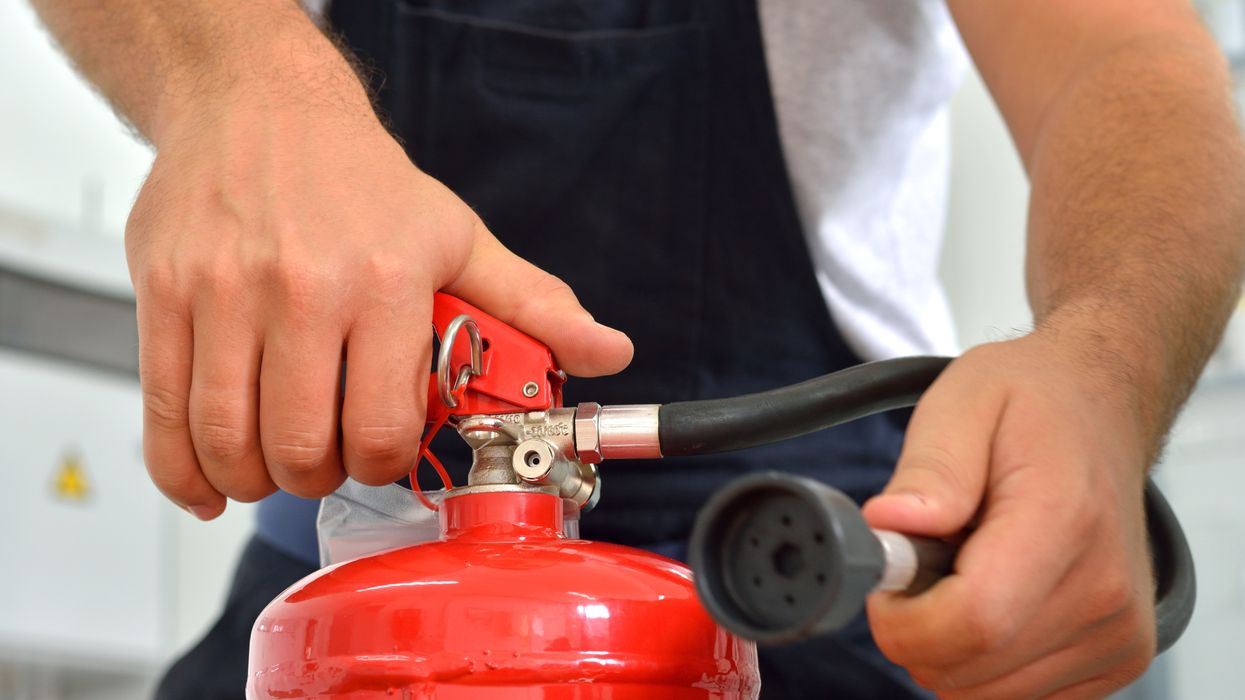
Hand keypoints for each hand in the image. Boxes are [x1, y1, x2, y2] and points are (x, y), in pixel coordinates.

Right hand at [127, 76, 631, 519]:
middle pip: (300, 447)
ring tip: (275, 463)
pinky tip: (209, 479)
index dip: (381, 461)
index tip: (378, 451)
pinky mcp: (160, 294)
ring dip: (255, 478)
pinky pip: (161, 413)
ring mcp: (221, 293)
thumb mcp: (458, 235)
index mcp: (385, 280)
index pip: (380, 425)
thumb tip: (606, 352)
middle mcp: (300, 288)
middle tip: (326, 459)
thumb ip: (532, 304)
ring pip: (227, 440)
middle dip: (319, 476)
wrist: (256, 101)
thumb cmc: (356, 176)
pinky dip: (182, 469)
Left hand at [863, 331, 1155, 698]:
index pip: (972, 623)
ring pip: (985, 693)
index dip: (903, 620)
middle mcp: (1104, 591)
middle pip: (969, 669)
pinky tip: (997, 594)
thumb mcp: (964, 401)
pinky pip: (1017, 695)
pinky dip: (987, 658)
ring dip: (952, 643)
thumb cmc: (1032, 403)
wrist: (1101, 408)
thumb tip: (890, 526)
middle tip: (925, 560)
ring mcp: (1117, 632)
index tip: (887, 581)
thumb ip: (929, 469)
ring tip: (967, 569)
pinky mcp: (1118, 656)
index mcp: (1063, 522)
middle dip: (918, 627)